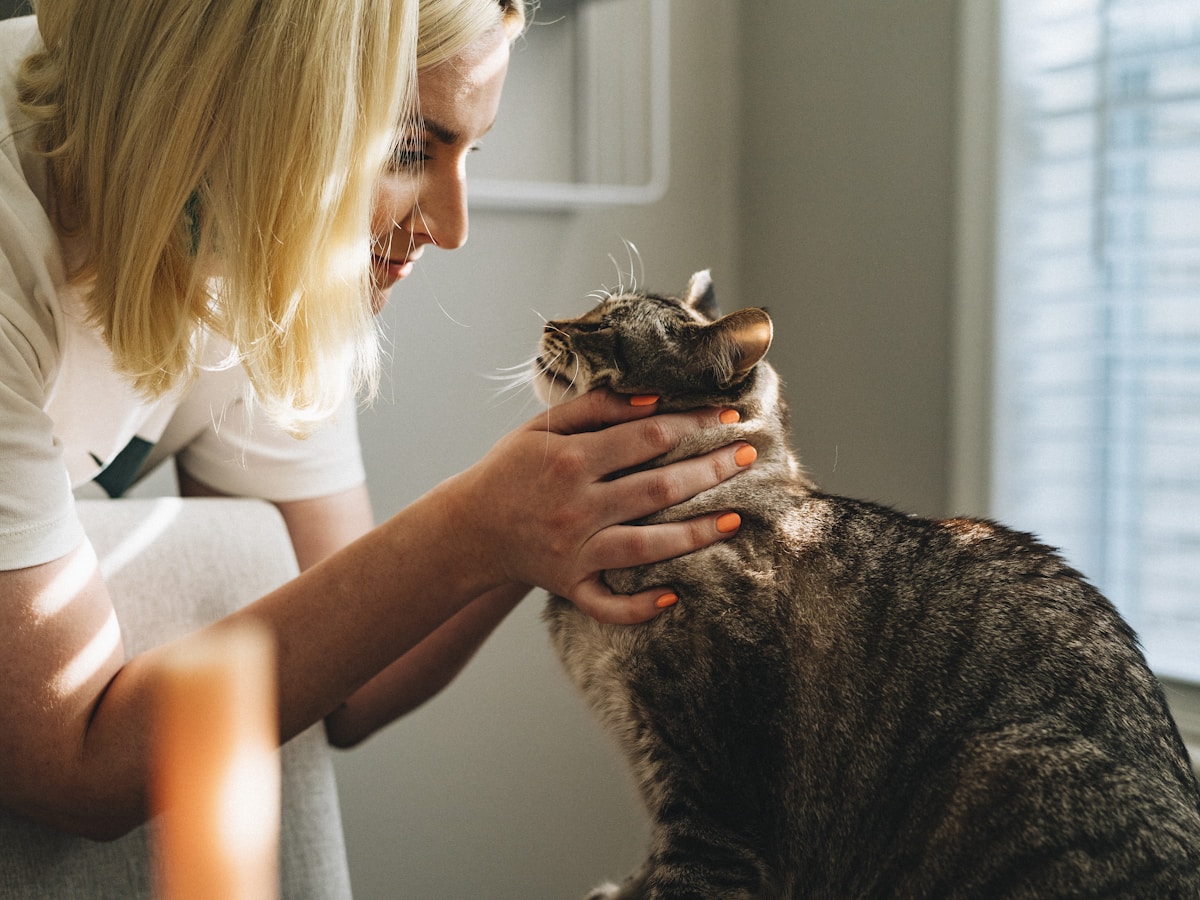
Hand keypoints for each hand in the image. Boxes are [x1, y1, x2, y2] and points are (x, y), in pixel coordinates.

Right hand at [449, 390, 752, 623]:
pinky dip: (639, 607)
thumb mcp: (543, 428)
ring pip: (646, 547)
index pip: (648, 437)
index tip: (728, 415)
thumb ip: (596, 408)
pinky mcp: (570, 585)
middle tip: (749, 456)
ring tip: (735, 519)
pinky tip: (673, 596)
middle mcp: (577, 507)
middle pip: (658, 488)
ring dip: (694, 534)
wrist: (469, 527)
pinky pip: (608, 604)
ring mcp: (575, 551)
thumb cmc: (511, 469)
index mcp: (572, 460)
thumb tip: (653, 399)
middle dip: (710, 470)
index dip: (693, 423)